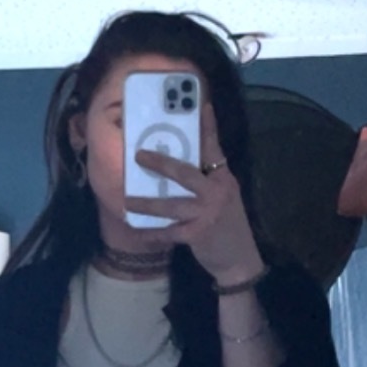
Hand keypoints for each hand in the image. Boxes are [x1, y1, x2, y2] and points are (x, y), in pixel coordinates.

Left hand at [126, 102, 263, 282]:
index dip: (208, 127)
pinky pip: (168, 232)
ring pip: (170, 204)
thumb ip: (208, 183)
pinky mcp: (197, 234)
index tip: (202, 105)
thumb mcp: (224, 199)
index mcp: (224, 180)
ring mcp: (207, 213)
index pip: (215, 149)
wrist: (239, 260)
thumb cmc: (227, 227)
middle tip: (138, 155)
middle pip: (185, 172)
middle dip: (160, 163)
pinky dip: (151, 233)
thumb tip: (178, 169)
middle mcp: (217, 193)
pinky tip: (138, 232)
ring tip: (127, 201)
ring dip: (146, 203)